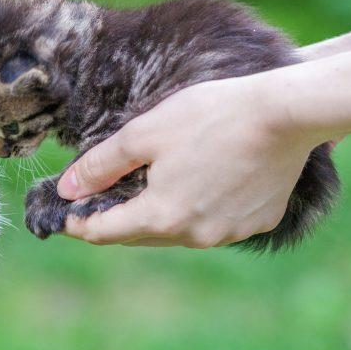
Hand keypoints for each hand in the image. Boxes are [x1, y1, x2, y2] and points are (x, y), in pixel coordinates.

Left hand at [56, 77, 325, 247]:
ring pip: (177, 231)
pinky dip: (199, 208)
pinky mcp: (257, 223)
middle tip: (97, 197)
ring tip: (150, 185)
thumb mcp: (143, 133)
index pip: (102, 232)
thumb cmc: (211, 116)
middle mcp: (194, 236)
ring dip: (158, 215)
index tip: (63, 212)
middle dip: (114, 219)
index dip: (77, 222)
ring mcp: (229, 233)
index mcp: (161, 217)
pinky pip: (214, 222)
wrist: (287, 113)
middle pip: (138, 235)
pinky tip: (201, 180)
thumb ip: (100, 165)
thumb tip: (66, 189)